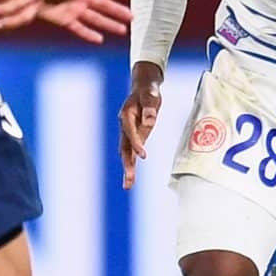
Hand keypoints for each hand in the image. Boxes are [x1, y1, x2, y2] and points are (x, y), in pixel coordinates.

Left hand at [26, 0, 131, 44]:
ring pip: (95, 18)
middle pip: (104, 6)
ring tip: (122, 30)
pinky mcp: (65, 19)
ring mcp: (73, 9)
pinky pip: (79, 28)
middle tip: (132, 17)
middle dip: (118, 12)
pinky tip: (99, 40)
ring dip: (109, 24)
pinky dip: (89, 34)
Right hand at [118, 63, 162, 190]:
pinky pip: (133, 153)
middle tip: (129, 179)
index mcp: (126, 116)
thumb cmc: (147, 91)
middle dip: (127, 164)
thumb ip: (149, 107)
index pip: (130, 132)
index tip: (142, 156)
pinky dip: (132, 165)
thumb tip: (150, 121)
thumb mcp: (150, 95)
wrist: (143, 89)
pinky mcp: (136, 137)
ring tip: (128, 186)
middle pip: (124, 148)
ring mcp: (129, 133)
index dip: (135, 144)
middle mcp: (124, 127)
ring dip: (127, 169)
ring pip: (126, 153)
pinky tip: (131, 177)